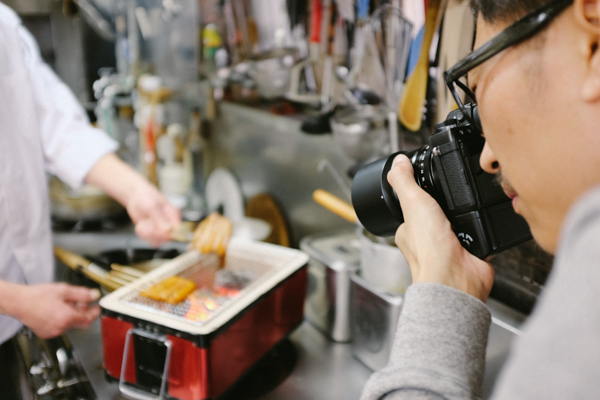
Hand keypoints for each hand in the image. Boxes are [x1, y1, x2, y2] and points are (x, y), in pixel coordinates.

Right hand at [11, 283, 100, 337]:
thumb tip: (95, 295)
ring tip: (65, 303)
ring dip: (72, 315)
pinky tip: (57, 310)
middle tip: (82, 302)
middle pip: (79, 322)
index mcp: (66, 318)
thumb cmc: (37, 296)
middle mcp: (60, 328)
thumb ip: (82, 294)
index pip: (88, 319)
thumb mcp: (64, 290)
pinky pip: (60, 327)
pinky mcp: (46, 333)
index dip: (95, 313)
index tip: (98, 307)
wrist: (19, 302)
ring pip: (70, 324)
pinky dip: (62, 319)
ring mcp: (52, 332)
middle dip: (83, 312)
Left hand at [126, 181, 180, 246]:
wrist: (135, 196)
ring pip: (158, 240)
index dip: (166, 233)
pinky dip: (143, 235)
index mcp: (173, 214)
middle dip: (154, 233)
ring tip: (143, 223)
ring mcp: (161, 228)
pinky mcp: (153, 232)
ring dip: (147, 234)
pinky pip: (151, 240)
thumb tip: (168, 230)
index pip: (177, 230)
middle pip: (167, 237)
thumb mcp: (151, 207)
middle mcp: (169, 222)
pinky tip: (141, 226)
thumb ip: (160, 219)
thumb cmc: (145, 196)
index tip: (156, 228)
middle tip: (147, 224)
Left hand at [388, 155, 494, 301]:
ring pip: (461, 220)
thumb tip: (397, 162)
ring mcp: (450, 246)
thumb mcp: (412, 203)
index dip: (422, 192)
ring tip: (464, 213)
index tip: (430, 181)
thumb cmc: (429, 249)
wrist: (456, 277)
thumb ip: (404, 181)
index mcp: (408, 230)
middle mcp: (427, 240)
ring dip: (466, 215)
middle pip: (439, 211)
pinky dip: (482, 226)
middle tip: (452, 200)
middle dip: (448, 204)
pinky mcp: (471, 250)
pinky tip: (479, 224)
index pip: (413, 205)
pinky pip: (480, 232)